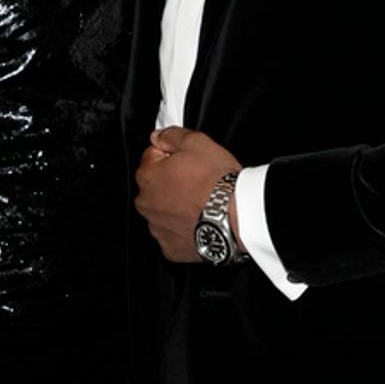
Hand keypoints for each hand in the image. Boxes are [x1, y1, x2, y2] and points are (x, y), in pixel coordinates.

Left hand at [134, 126, 241, 262]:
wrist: (238, 216)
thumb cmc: (218, 181)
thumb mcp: (197, 142)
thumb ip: (171, 135)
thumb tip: (158, 136)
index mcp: (147, 176)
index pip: (152, 157)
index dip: (172, 155)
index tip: (189, 161)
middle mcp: (146, 204)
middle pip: (156, 186)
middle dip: (172, 182)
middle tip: (199, 181)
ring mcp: (157, 228)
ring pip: (164, 212)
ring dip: (177, 206)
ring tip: (202, 202)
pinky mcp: (171, 248)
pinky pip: (174, 235)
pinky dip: (184, 229)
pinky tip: (200, 221)